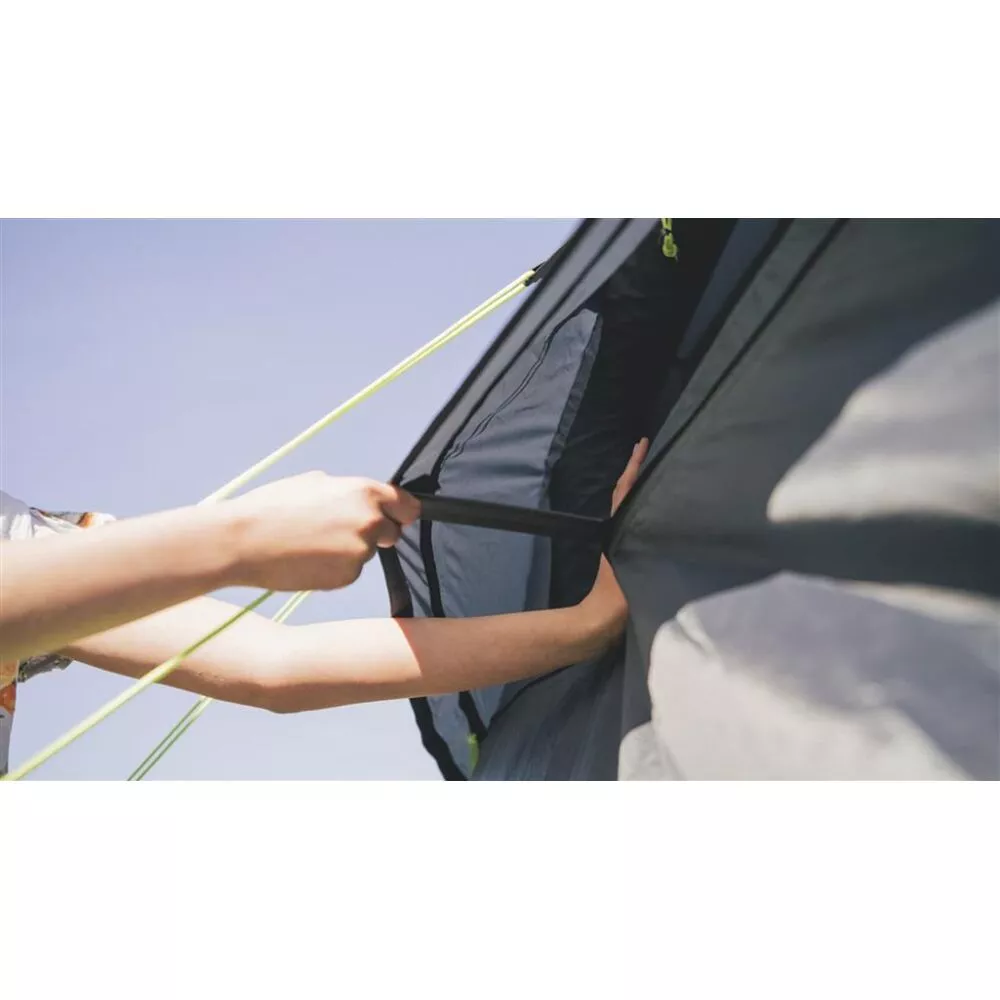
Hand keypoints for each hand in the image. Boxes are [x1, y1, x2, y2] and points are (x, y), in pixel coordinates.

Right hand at [219, 471, 420, 591]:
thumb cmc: (273, 507)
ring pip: (367, 553)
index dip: (401, 513)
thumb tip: (361, 499)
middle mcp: (370, 521)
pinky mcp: (347, 576)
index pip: (408, 506)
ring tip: (312, 543)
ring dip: (349, 551)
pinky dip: (335, 568)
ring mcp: (361, 551)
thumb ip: (347, 492)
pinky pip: (349, 571)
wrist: (245, 541)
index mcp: (365, 492)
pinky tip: (308, 560)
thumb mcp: (315, 483)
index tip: (397, 518)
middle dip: (375, 534)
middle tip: (341, 533)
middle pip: (392, 533)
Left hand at [579, 438, 648, 641]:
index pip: (625, 491)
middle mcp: (618, 532)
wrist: (600, 625)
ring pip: (634, 508)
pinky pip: (639, 523)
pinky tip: (661, 509)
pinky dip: (648, 509)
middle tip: (656, 450)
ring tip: (663, 471)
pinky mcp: (628, 556)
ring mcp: (622, 543)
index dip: (633, 467)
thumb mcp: (627, 571)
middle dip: (640, 472)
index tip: (642, 444)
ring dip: (645, 489)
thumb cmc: (614, 601)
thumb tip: (654, 525)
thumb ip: (637, 550)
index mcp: (617, 529)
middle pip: (629, 494)